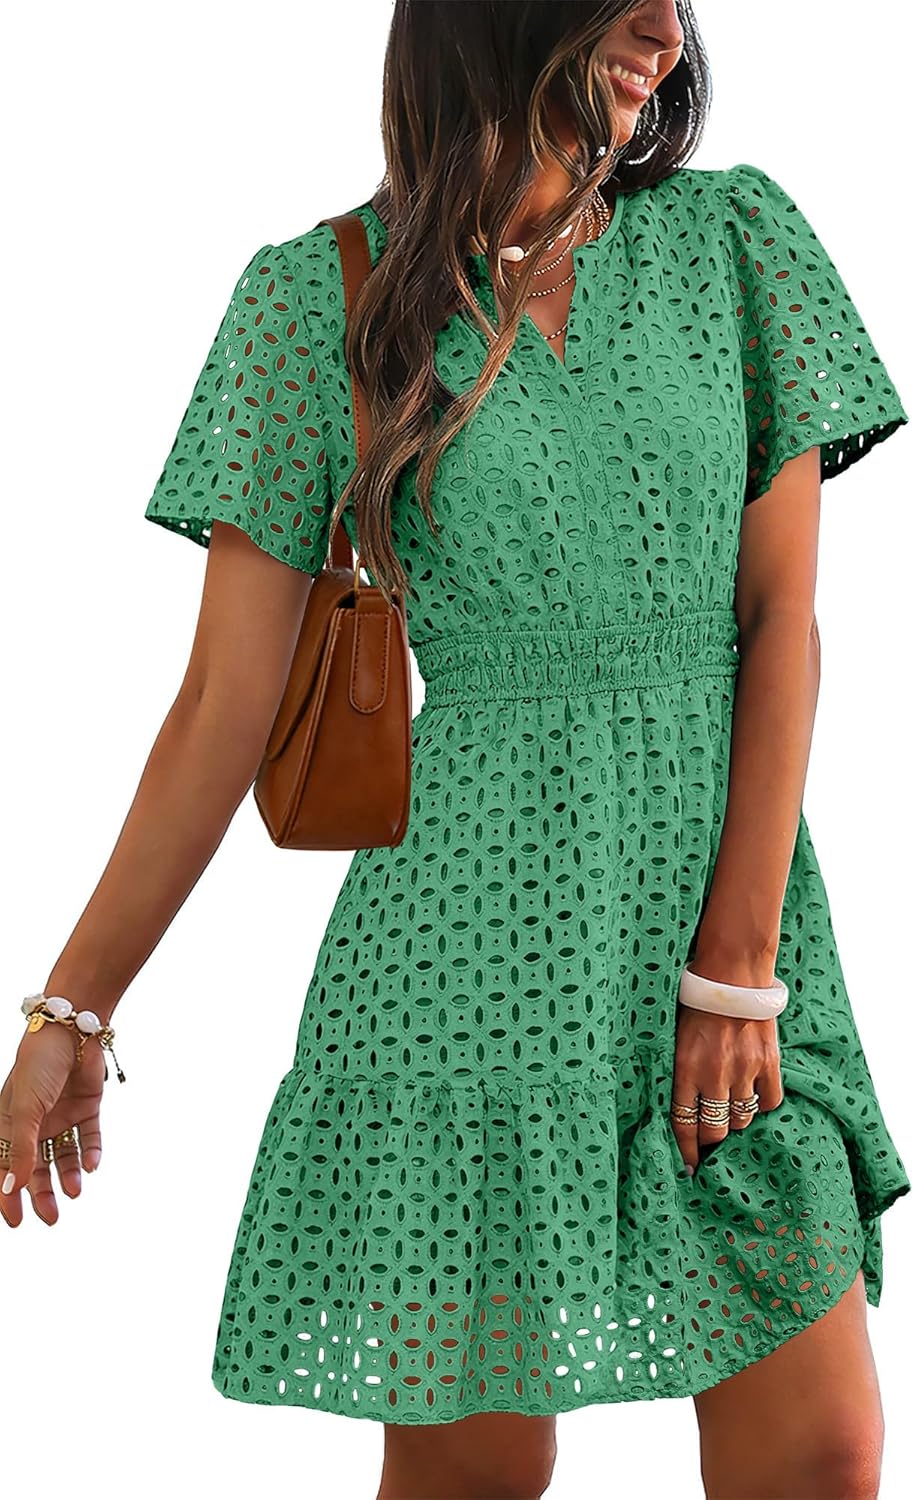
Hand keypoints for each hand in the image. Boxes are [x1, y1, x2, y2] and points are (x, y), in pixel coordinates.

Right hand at [0, 1019, 105, 1227]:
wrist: (73, 1029)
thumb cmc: (38, 1065)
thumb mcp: (25, 1110)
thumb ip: (20, 1149)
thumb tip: (11, 1189)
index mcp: (10, 1122)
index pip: (5, 1167)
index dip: (8, 1195)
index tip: (15, 1222)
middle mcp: (35, 1122)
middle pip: (36, 1167)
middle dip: (41, 1194)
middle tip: (51, 1218)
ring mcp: (62, 1115)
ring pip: (64, 1156)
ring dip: (68, 1176)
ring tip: (75, 1192)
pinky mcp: (87, 1106)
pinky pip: (88, 1137)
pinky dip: (91, 1154)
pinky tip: (92, 1167)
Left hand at [670, 1003, 783, 1174]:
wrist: (732, 973)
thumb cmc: (696, 1002)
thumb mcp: (676, 1037)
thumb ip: (680, 1072)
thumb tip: (682, 1107)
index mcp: (685, 1068)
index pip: (683, 1123)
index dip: (686, 1151)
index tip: (687, 1168)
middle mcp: (714, 1074)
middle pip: (714, 1131)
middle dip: (710, 1144)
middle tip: (709, 1145)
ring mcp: (744, 1070)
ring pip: (741, 1119)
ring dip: (734, 1122)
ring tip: (729, 1115)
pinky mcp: (769, 1063)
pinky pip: (769, 1101)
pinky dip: (761, 1104)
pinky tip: (753, 1096)